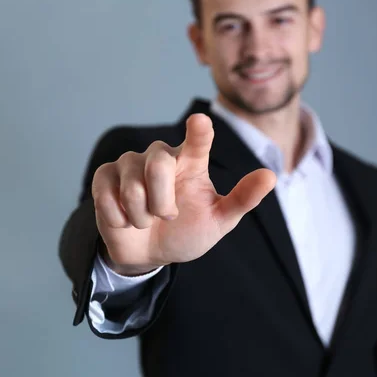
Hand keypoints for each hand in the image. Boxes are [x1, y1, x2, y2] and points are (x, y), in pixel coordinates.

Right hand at [91, 113, 276, 275]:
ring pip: (132, 186)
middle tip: (167, 217)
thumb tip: (271, 176)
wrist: (150, 254)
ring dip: (141, 216)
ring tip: (145, 220)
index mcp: (191, 161)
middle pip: (158, 164)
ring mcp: (129, 164)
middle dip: (161, 202)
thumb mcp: (218, 221)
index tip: (200, 122)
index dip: (198, 132)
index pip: (197, 140)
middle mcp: (160, 156)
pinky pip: (107, 195)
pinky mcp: (104, 177)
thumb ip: (241, 199)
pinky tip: (125, 220)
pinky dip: (119, 218)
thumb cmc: (187, 232)